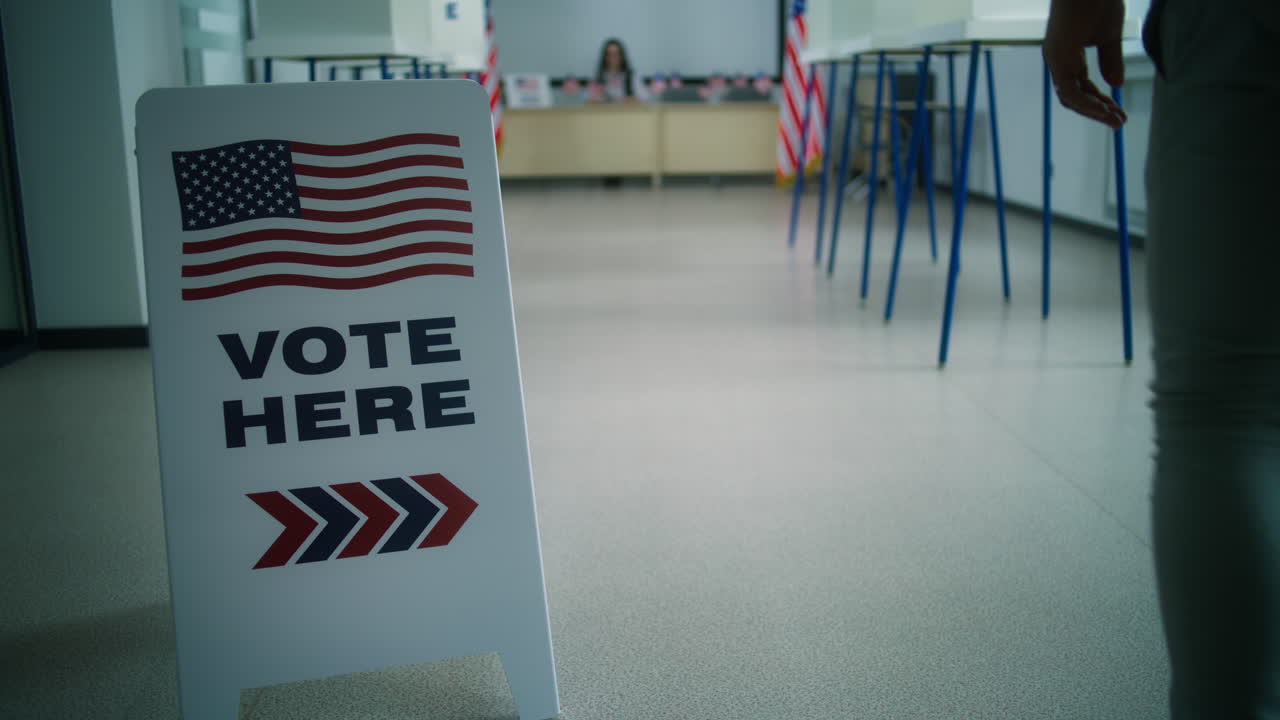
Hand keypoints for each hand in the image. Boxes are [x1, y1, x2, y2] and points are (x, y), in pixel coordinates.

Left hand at [1043, 0, 1127, 128]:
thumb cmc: (1099, 2)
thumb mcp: (1109, 37)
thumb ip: (1110, 61)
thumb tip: (1116, 84)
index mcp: (1068, 56)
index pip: (1081, 87)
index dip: (1100, 101)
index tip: (1119, 112)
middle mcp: (1058, 61)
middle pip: (1075, 96)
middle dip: (1098, 111)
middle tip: (1119, 122)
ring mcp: (1056, 60)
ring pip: (1071, 98)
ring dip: (1094, 112)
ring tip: (1116, 121)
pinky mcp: (1058, 57)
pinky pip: (1070, 91)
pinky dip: (1087, 104)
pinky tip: (1104, 111)